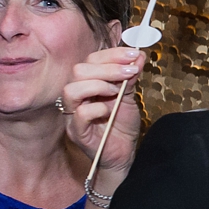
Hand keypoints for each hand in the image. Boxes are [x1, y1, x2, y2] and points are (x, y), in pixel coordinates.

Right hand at [64, 47, 145, 174]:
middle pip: (78, 70)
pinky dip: (98, 108)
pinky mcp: (76, 132)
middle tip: (130, 73)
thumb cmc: (122, 125)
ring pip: (71, 89)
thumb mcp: (129, 97)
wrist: (124, 154)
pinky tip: (110, 111)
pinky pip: (80, 113)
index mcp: (87, 84)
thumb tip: (138, 55)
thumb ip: (130, 77)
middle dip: (108, 68)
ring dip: (98, 85)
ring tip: (117, 92)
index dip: (112, 54)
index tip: (134, 55)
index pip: (90, 60)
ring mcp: (72, 114)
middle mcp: (76, 97)